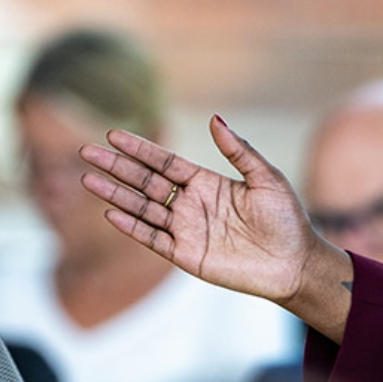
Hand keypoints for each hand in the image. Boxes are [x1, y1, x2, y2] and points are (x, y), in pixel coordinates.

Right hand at [79, 116, 351, 339]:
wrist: (295, 263)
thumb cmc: (286, 219)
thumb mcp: (266, 178)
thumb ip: (238, 150)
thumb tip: (215, 118)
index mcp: (207, 183)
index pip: (164, 163)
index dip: (139, 149)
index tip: (113, 134)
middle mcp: (191, 204)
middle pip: (145, 182)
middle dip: (117, 167)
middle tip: (86, 151)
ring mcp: (186, 230)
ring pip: (142, 209)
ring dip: (115, 194)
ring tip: (88, 179)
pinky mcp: (186, 255)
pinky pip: (153, 238)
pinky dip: (132, 227)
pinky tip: (111, 213)